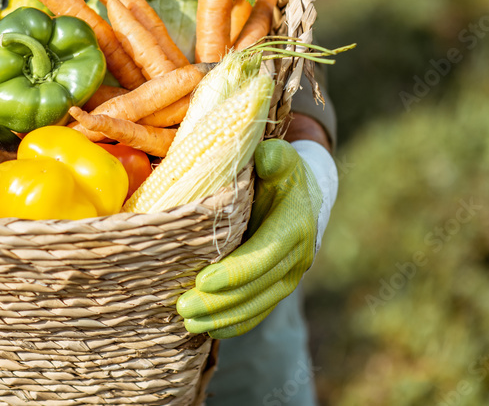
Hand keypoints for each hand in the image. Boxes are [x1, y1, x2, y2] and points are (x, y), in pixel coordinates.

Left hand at [175, 139, 324, 338]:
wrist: (305, 193)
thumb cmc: (280, 172)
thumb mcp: (280, 159)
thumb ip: (275, 158)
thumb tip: (265, 157)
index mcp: (294, 225)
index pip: (264, 255)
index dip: (235, 271)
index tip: (202, 281)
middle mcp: (298, 256)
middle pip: (257, 287)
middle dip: (221, 302)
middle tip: (184, 309)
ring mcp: (290, 275)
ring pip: (257, 304)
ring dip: (223, 318)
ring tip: (189, 324)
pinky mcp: (279, 286)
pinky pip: (259, 310)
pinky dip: (236, 323)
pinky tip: (210, 332)